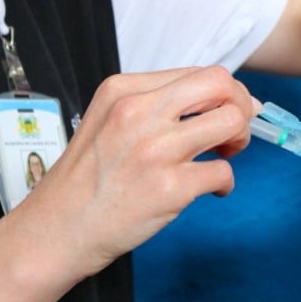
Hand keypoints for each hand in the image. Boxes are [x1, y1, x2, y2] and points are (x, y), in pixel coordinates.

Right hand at [14, 66, 257, 281]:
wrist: (59, 228)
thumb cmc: (88, 179)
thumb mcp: (109, 121)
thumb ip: (156, 107)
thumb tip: (220, 101)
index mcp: (125, 90)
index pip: (200, 73)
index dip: (225, 94)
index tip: (228, 111)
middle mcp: (140, 112)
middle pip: (221, 85)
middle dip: (241, 106)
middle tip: (232, 132)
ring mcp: (156, 149)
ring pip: (232, 122)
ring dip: (239, 140)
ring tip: (222, 157)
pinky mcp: (170, 187)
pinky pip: (224, 172)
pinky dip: (225, 183)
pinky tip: (210, 191)